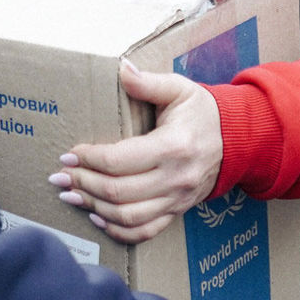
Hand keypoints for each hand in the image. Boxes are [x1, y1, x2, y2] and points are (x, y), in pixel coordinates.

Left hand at [47, 61, 223, 243]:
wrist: (238, 140)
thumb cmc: (203, 113)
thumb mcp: (180, 89)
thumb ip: (149, 83)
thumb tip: (121, 68)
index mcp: (173, 146)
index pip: (119, 160)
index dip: (88, 159)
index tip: (68, 153)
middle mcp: (175, 178)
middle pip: (118, 191)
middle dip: (83, 183)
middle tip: (60, 177)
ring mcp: (177, 199)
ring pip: (128, 216)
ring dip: (94, 207)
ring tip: (71, 195)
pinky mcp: (178, 211)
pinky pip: (146, 232)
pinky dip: (118, 230)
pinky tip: (97, 216)